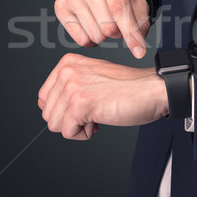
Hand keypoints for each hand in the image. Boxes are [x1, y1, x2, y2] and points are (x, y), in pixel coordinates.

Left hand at [37, 53, 168, 139]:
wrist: (152, 90)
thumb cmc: (129, 87)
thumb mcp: (92, 76)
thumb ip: (70, 85)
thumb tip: (49, 107)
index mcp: (67, 63)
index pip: (44, 97)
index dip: (64, 109)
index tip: (85, 104)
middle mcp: (67, 72)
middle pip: (48, 113)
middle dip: (70, 119)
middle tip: (94, 110)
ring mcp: (72, 87)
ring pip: (55, 124)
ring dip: (77, 127)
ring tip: (97, 114)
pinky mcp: (80, 104)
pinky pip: (68, 132)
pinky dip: (84, 134)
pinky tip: (99, 120)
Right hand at [55, 0, 149, 57]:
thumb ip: (140, 21)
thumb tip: (137, 48)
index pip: (120, 9)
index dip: (131, 34)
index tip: (139, 53)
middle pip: (107, 27)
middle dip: (118, 32)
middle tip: (118, 22)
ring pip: (95, 35)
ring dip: (105, 35)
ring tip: (104, 20)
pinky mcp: (60, 7)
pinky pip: (81, 39)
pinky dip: (91, 39)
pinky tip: (92, 25)